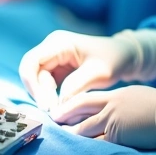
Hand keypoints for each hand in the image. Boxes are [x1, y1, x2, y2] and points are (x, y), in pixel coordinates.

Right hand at [18, 29, 155, 110]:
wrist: (124, 56)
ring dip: (44, 97)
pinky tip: (62, 106)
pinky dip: (50, 97)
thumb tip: (56, 104)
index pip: (31, 62)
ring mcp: (53, 59)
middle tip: (54, 112)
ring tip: (60, 110)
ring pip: (36, 81)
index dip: (33, 85)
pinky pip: (45, 85)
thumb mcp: (99, 72)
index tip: (46, 106)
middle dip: (39, 94)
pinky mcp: (57, 70)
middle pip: (31, 73)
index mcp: (59, 43)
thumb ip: (76, 86)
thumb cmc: (114, 60)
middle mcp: (51, 49)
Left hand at [52, 86, 155, 149]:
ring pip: (85, 127)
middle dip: (65, 115)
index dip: (73, 104)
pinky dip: (88, 145)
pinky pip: (98, 142)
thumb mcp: (138, 99)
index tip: (62, 109)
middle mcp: (111, 105)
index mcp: (116, 95)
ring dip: (73, 133)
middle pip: (81, 109)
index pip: (88, 99)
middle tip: (54, 120)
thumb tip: (117, 112)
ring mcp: (113, 120)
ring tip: (62, 136)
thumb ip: (123, 104)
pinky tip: (79, 148)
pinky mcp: (118, 135)